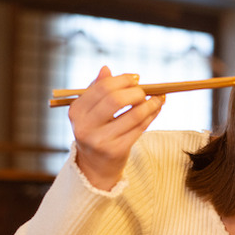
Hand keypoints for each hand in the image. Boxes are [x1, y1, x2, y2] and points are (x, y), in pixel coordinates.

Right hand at [68, 66, 165, 189]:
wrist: (95, 166)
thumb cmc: (96, 131)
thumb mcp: (90, 111)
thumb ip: (97, 89)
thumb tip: (106, 68)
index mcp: (77, 111)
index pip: (102, 88)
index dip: (123, 80)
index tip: (137, 78)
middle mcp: (85, 126)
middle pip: (116, 100)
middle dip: (136, 92)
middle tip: (145, 91)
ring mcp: (101, 140)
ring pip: (133, 115)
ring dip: (150, 104)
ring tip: (158, 98)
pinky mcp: (116, 151)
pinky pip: (140, 128)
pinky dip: (151, 116)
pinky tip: (156, 109)